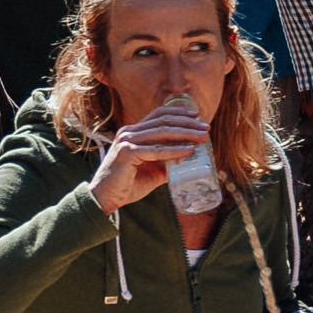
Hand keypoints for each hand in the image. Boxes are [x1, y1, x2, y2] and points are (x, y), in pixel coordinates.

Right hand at [88, 107, 206, 209]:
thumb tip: (187, 162)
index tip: (197, 116)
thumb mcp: (151, 170)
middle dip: (187, 123)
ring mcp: (126, 142)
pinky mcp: (127, 154)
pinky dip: (174, 150)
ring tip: (202, 137)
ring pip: (160, 132)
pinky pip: (156, 150)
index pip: (158, 114)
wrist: (106, 199)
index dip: (179, 113)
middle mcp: (128, 132)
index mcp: (132, 132)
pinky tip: (189, 151)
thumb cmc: (127, 184)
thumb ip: (166, 163)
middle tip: (206, 128)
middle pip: (163, 121)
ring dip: (185, 133)